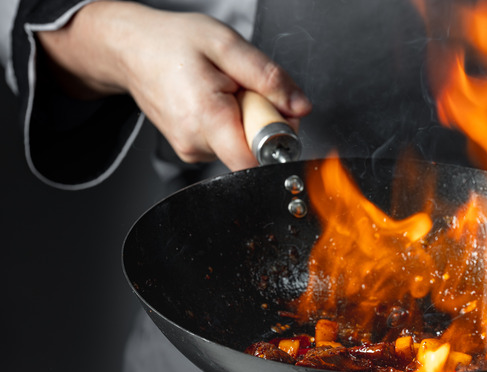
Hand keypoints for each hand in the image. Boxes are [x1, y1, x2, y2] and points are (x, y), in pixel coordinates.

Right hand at [37, 1, 310, 170]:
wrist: (131, 49)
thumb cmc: (172, 43)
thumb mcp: (227, 45)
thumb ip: (268, 78)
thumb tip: (300, 107)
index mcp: (207, 118)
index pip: (256, 160)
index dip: (278, 138)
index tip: (276, 111)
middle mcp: (196, 143)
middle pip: (254, 152)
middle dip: (263, 121)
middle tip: (246, 89)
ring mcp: (191, 150)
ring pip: (241, 146)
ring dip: (246, 119)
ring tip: (225, 90)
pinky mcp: (191, 149)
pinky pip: (227, 143)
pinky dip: (231, 122)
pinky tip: (216, 100)